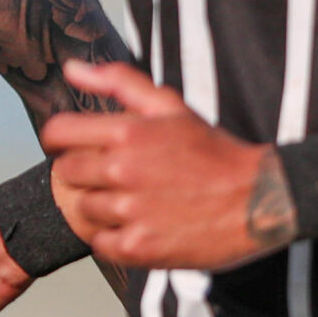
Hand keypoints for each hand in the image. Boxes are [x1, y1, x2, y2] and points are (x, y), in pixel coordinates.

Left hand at [41, 59, 292, 271]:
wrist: (260, 198)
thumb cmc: (212, 150)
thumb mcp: (169, 106)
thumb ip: (117, 81)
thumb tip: (70, 68)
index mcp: (127, 131)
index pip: (57, 133)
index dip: (58, 141)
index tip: (69, 148)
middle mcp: (123, 170)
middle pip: (67, 173)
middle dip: (84, 173)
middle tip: (113, 177)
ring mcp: (131, 211)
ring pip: (82, 208)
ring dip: (99, 206)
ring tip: (131, 202)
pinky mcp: (140, 247)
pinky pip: (99, 243)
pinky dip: (112, 237)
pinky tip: (136, 225)